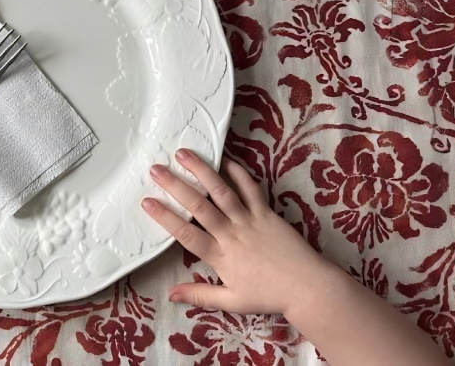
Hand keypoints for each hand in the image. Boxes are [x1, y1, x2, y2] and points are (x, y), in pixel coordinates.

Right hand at [141, 149, 344, 315]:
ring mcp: (250, 220)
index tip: (146, 202)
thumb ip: (199, 295)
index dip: (165, 217)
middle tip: (156, 169)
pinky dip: (238, 173)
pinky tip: (225, 159)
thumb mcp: (231, 301)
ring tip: (184, 153)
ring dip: (202, 170)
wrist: (308, 287)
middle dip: (175, 186)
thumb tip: (170, 295)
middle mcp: (232, 234)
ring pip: (222, 191)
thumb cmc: (269, 295)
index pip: (186, 234)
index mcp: (220, 256)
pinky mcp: (267, 213)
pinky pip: (251, 189)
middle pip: (199, 206)